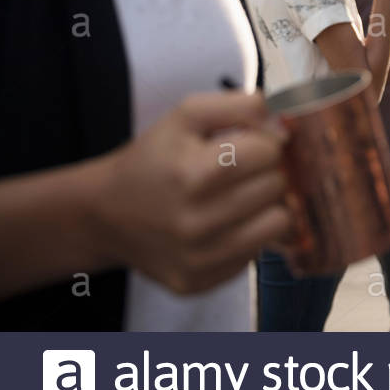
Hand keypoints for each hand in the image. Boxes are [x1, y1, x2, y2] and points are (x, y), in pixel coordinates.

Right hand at [94, 91, 290, 294]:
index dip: (263, 143)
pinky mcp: (199, 282)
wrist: (106, 214)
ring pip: (278, 224)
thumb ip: (239, 106)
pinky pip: (256, 255)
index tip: (246, 146)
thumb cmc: (153, 159)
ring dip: (266, 206)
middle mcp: (195, 223)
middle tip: (241, 173)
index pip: (269, 151)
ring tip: (240, 197)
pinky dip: (247, 236)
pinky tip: (224, 225)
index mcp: (192, 174)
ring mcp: (198, 259)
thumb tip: (283, 124)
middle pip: (276, 186)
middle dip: (266, 173)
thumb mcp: (186, 115)